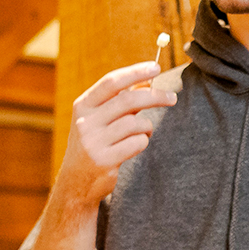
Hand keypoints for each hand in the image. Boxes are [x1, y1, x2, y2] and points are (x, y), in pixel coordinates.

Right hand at [56, 62, 176, 207]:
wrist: (76, 182)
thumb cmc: (95, 143)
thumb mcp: (100, 118)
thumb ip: (121, 100)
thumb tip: (147, 79)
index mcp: (83, 105)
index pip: (112, 82)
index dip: (135, 72)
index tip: (156, 67)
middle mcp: (85, 121)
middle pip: (128, 100)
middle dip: (154, 97)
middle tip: (172, 98)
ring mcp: (93, 141)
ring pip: (135, 123)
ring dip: (147, 126)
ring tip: (146, 130)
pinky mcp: (104, 160)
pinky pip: (137, 143)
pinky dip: (144, 141)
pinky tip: (138, 144)